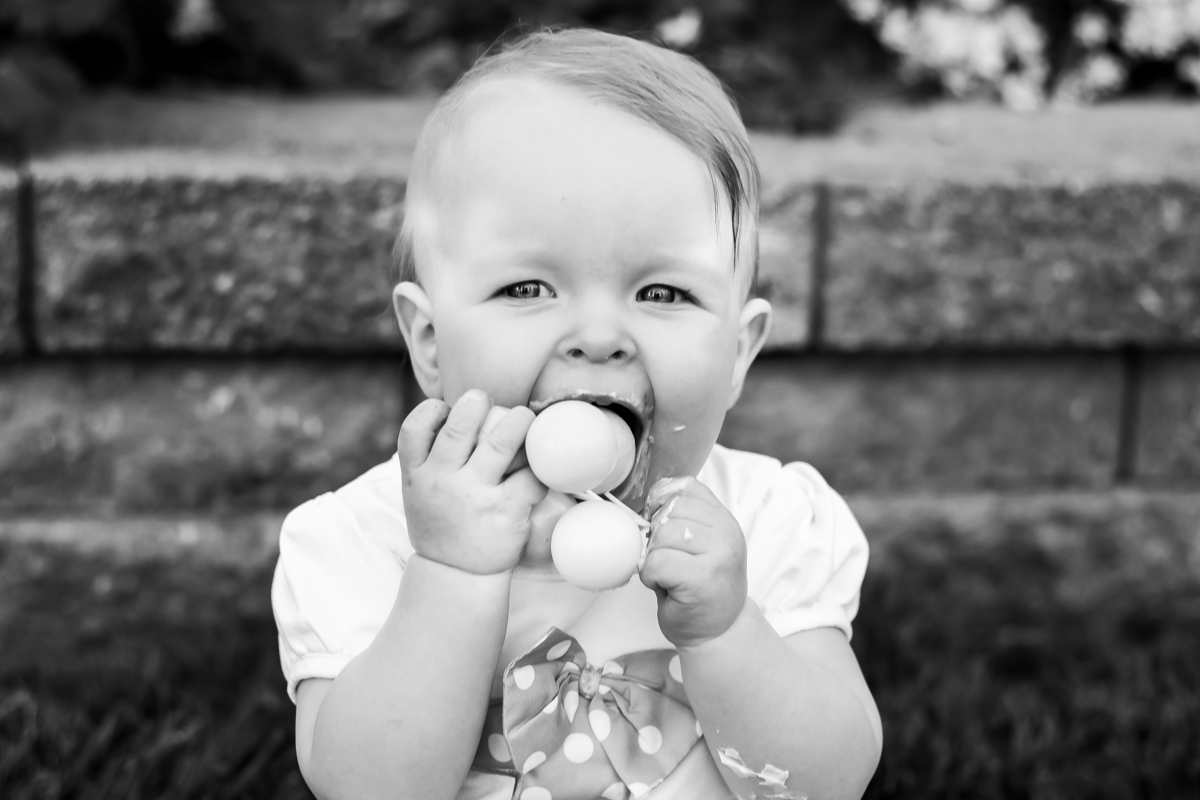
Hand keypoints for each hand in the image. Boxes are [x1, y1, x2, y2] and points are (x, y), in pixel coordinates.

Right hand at [399, 390, 546, 574]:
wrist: (456, 575)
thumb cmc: (442, 525)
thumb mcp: (417, 493)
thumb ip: (429, 458)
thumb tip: (457, 412)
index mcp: (417, 475)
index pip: (414, 429)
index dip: (431, 411)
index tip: (446, 408)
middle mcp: (443, 482)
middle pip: (460, 426)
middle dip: (478, 402)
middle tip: (488, 401)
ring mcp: (476, 496)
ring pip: (503, 441)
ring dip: (519, 421)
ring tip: (523, 419)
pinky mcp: (507, 510)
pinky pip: (531, 474)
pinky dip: (538, 467)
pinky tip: (536, 468)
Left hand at [640, 476, 747, 649]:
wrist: (719, 633)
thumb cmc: (701, 590)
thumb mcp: (700, 545)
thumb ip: (684, 519)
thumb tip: (649, 502)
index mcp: (724, 519)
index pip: (686, 487)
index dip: (661, 500)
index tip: (656, 521)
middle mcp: (727, 532)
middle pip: (669, 511)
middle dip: (655, 537)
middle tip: (666, 560)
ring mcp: (719, 554)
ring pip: (662, 536)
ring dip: (653, 558)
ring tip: (667, 575)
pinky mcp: (702, 577)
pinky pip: (657, 562)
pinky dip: (651, 576)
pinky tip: (665, 587)